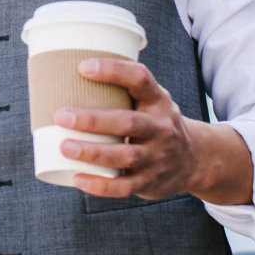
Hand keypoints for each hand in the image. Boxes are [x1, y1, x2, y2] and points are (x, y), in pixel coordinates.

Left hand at [55, 59, 253, 203]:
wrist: (193, 160)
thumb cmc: (155, 123)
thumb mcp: (150, 101)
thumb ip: (121, 90)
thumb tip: (66, 75)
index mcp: (158, 101)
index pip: (140, 79)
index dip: (113, 71)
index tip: (83, 68)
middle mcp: (161, 128)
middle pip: (128, 122)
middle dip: (93, 120)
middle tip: (61, 116)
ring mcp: (157, 157)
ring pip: (125, 156)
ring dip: (92, 152)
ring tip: (64, 146)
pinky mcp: (150, 182)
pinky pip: (124, 186)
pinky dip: (100, 185)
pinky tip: (78, 178)